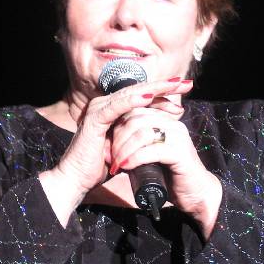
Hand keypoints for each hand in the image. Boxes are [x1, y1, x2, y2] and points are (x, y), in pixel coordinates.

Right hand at [39, 78, 192, 225]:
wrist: (77, 180)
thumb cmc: (100, 167)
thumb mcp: (126, 147)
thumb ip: (138, 135)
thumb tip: (159, 131)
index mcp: (112, 110)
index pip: (141, 97)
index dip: (163, 93)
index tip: (184, 92)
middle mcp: (105, 105)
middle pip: (139, 91)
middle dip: (164, 86)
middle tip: (186, 83)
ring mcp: (98, 110)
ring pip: (131, 94)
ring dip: (154, 89)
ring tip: (174, 85)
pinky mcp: (94, 119)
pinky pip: (117, 106)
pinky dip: (133, 100)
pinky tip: (149, 96)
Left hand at [109, 89, 222, 237]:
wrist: (195, 194)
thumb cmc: (170, 176)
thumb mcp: (149, 156)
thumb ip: (136, 145)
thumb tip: (108, 144)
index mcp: (165, 120)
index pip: (134, 111)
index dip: (116, 126)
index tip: (106, 146)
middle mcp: (172, 124)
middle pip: (135, 119)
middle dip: (117, 137)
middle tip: (108, 156)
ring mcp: (178, 137)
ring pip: (142, 132)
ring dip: (124, 148)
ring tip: (116, 163)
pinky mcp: (180, 153)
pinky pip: (152, 150)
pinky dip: (135, 158)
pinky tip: (125, 166)